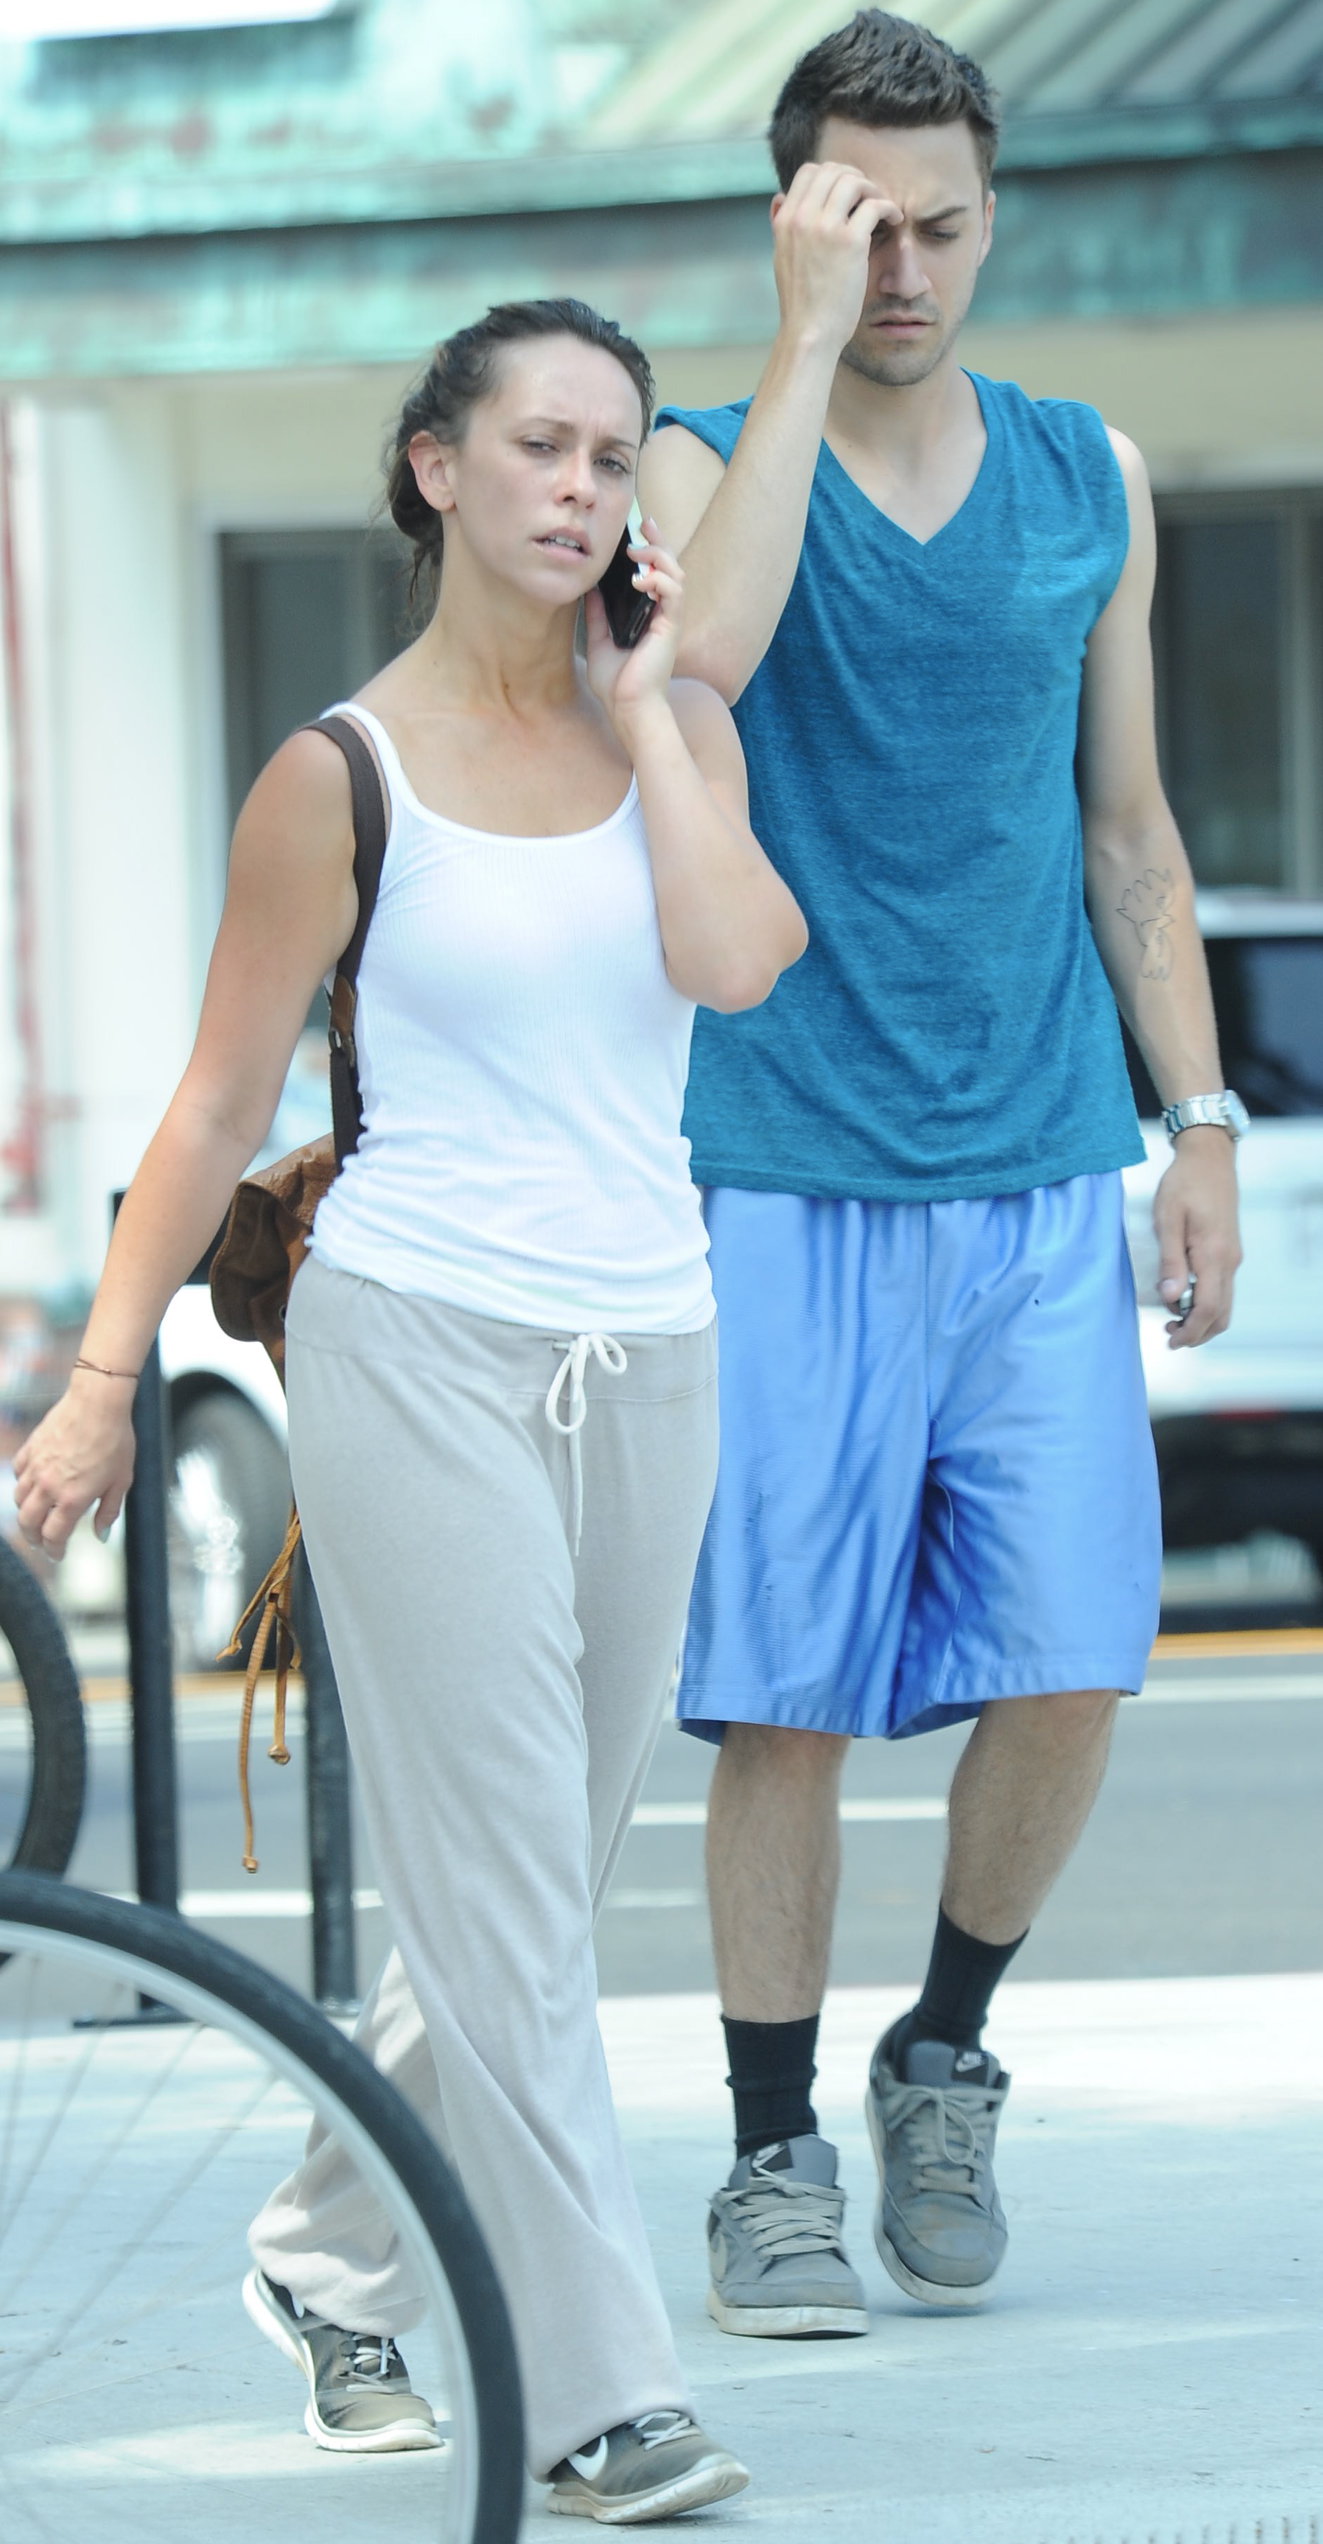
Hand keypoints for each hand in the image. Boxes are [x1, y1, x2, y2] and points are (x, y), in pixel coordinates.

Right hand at [12, 1373, 136, 1559]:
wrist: (98, 1403)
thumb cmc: (116, 1440)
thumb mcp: (121, 1480)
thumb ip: (108, 1511)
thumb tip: (101, 1535)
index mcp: (73, 1498)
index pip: (53, 1535)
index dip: (53, 1550)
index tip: (57, 1555)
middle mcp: (49, 1486)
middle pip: (28, 1523)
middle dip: (33, 1538)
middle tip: (41, 1542)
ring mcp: (36, 1467)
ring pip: (19, 1500)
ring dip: (26, 1513)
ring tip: (36, 1516)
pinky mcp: (30, 1449)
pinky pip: (18, 1474)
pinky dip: (22, 1485)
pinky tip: (32, 1485)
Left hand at [584, 519, 682, 727]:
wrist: (627, 710)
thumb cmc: (617, 684)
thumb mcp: (598, 640)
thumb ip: (597, 614)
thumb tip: (589, 588)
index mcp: (649, 615)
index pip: (655, 574)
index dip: (650, 549)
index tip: (637, 531)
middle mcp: (663, 614)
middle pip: (670, 566)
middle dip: (658, 541)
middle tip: (643, 524)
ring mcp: (669, 620)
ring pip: (676, 573)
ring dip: (658, 556)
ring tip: (637, 552)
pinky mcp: (670, 628)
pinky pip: (674, 593)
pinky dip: (660, 580)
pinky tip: (641, 580)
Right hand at [771, 159, 900, 356]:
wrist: (810, 332)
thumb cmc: (800, 301)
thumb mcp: (781, 256)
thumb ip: (781, 225)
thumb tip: (781, 198)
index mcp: (786, 219)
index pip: (809, 172)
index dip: (832, 174)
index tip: (846, 190)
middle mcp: (803, 218)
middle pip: (833, 171)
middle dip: (855, 178)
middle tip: (868, 195)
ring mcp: (826, 228)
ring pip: (854, 182)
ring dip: (872, 189)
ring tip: (881, 206)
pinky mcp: (851, 242)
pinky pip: (875, 206)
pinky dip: (888, 207)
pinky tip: (893, 219)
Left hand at [1153, 1126, 1241, 1348]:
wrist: (1209, 1159)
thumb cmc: (1184, 1184)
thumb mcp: (1168, 1220)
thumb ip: (1170, 1261)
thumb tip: (1171, 1298)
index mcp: (1213, 1255)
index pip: (1208, 1309)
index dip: (1190, 1331)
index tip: (1170, 1340)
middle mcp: (1229, 1261)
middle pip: (1221, 1314)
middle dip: (1196, 1333)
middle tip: (1168, 1335)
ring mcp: (1232, 1258)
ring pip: (1224, 1304)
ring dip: (1202, 1320)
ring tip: (1172, 1318)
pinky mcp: (1229, 1252)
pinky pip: (1222, 1289)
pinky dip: (1206, 1303)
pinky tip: (1183, 1297)